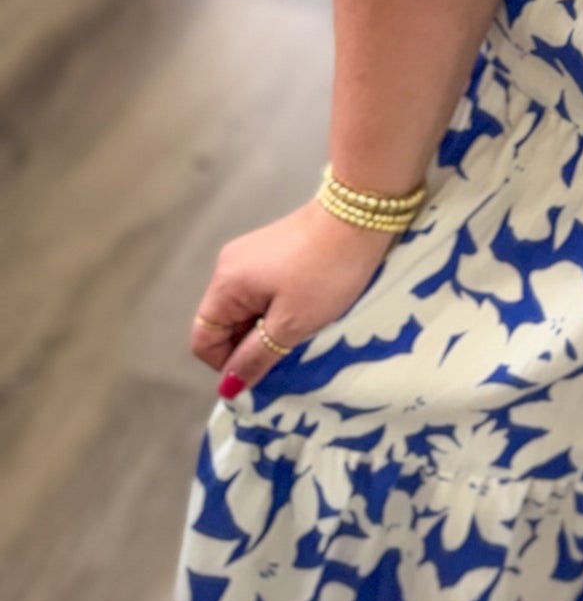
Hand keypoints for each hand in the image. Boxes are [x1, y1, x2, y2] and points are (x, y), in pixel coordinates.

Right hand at [188, 201, 395, 399]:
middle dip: (252, 345)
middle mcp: (230, 266)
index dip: (227, 364)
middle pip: (225, 324)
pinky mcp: (275, 250)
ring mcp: (252, 255)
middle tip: (290, 352)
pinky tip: (310, 308)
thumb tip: (228, 387)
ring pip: (248, 309)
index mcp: (226, 284)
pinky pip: (265, 291)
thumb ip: (256, 357)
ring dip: (270, 327)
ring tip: (305, 329)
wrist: (361, 214)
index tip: (263, 372)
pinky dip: (281, 307)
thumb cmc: (327, 271)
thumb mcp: (292, 324)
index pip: (203, 339)